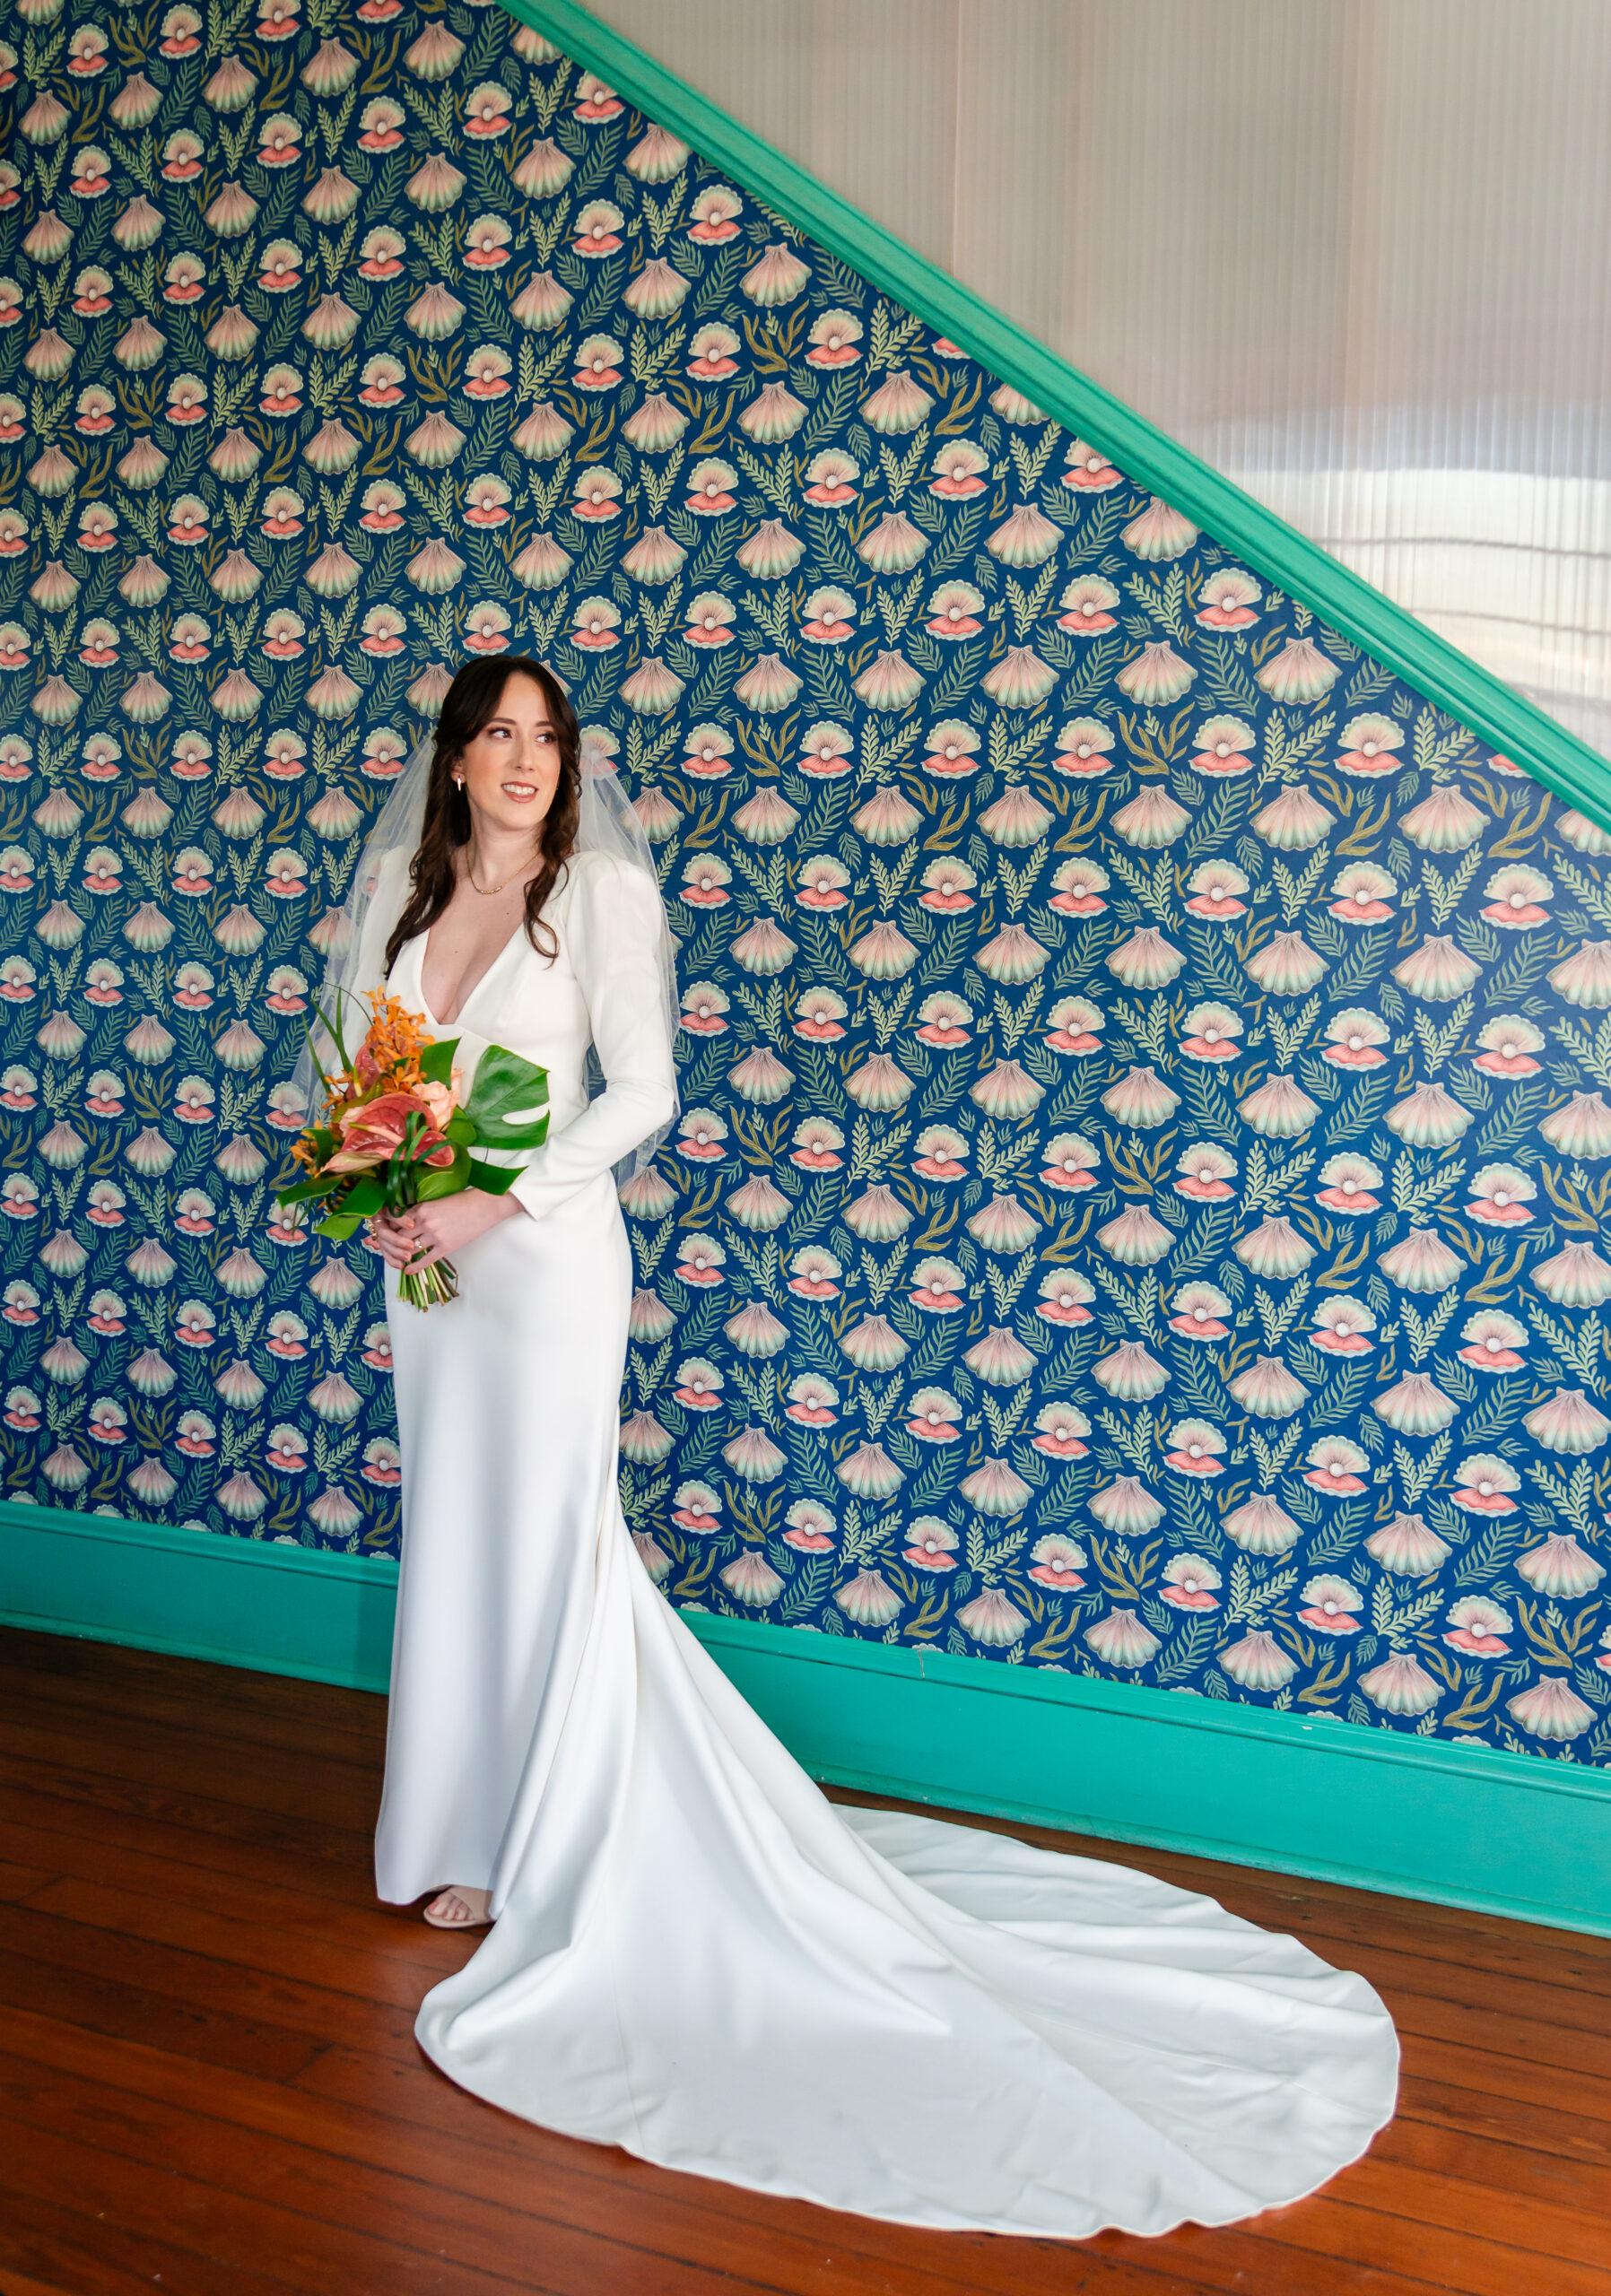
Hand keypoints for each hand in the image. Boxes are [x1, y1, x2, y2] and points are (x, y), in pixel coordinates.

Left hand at [368, 1187, 521, 1271]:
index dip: (390, 1229)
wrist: (484, 1206)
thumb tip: (410, 1222)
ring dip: (402, 1255)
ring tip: (397, 1260)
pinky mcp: (446, 1247)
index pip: (397, 1221)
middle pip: (400, 1236)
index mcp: (421, 1208)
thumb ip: (422, 1212)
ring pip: (411, 1249)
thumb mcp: (437, 1201)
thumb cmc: (463, 1201)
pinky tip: (407, 1271)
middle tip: (388, 1249)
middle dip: (393, 1243)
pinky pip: (426, 1260)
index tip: (386, 1234)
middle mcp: (425, 1222)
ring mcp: (435, 1236)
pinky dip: (414, 1267)